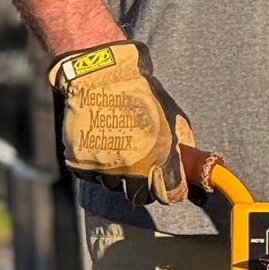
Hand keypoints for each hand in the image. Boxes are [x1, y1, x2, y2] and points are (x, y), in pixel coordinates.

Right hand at [48, 40, 190, 206]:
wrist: (95, 73)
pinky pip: (92, 174)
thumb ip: (181, 138)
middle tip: (146, 166)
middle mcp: (128, 170)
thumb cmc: (136, 88)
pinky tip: (102, 144)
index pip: (170, 194)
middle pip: (141, 196)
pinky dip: (98, 165)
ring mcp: (102, 167)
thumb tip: (188, 157)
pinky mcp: (79, 162)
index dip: (174, 190)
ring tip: (121, 148)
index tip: (173, 185)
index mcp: (155, 158)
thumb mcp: (169, 110)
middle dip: (147, 185)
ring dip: (121, 174)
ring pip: (115, 186)